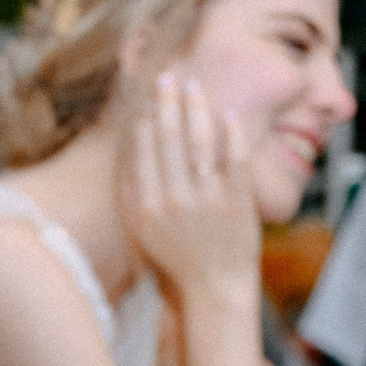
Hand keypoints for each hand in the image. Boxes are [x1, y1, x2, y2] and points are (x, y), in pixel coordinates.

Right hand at [121, 74, 260, 301]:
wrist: (213, 287)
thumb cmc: (175, 256)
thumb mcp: (140, 228)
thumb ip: (131, 191)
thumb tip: (127, 146)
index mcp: (146, 206)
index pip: (144, 150)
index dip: (146, 118)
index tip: (148, 96)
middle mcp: (174, 201)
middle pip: (169, 139)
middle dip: (167, 103)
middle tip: (168, 78)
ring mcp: (208, 201)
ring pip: (201, 144)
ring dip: (196, 110)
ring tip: (194, 87)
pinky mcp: (238, 203)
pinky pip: (235, 160)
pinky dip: (232, 134)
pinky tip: (229, 114)